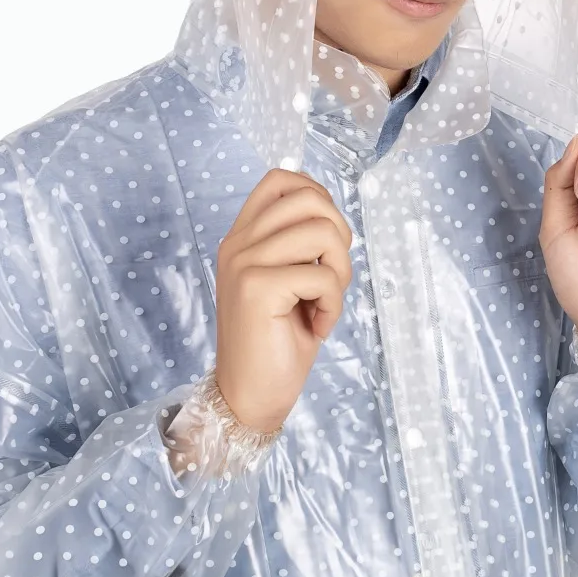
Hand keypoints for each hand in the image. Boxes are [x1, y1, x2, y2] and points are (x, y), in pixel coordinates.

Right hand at [214, 168, 353, 431]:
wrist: (250, 396)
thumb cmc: (276, 341)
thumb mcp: (287, 280)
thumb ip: (297, 243)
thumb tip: (330, 211)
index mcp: (241, 237)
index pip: (281, 179)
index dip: (318, 196)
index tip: (327, 240)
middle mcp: (238, 244)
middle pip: (310, 199)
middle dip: (340, 236)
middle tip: (332, 277)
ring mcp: (244, 263)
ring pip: (323, 232)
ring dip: (340, 271)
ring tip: (324, 302)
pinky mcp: (257, 288)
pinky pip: (324, 276)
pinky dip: (333, 305)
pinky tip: (317, 327)